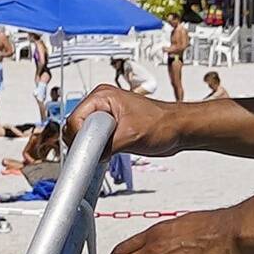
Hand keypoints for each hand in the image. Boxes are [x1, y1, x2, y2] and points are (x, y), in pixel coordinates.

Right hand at [54, 93, 175, 161]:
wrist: (179, 129)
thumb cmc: (163, 124)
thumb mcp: (131, 136)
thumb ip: (106, 145)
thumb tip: (90, 156)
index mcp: (102, 96)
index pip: (74, 119)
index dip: (78, 137)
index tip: (86, 151)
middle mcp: (102, 104)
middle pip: (76, 127)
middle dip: (84, 143)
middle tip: (98, 152)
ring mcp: (106, 116)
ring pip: (84, 136)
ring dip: (92, 148)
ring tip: (107, 152)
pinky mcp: (112, 128)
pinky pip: (94, 141)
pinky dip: (97, 150)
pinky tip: (106, 154)